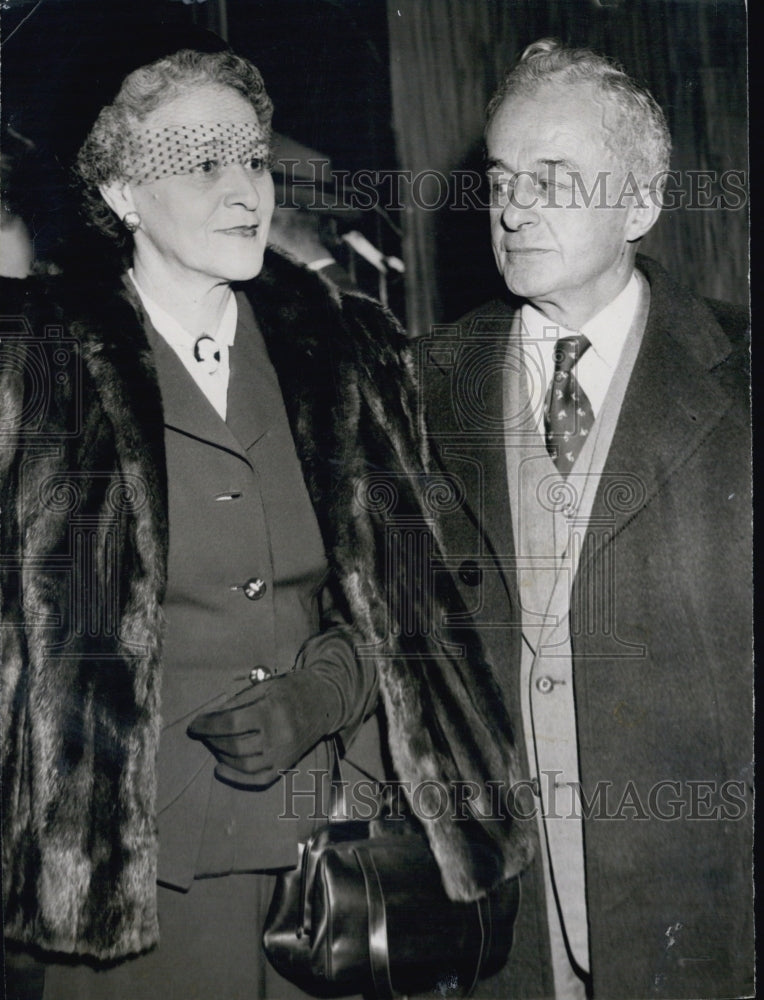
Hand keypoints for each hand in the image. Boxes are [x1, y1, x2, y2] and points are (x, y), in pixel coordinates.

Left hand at [187, 665, 342, 786]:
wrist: (324, 702)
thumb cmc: (292, 689)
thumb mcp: (265, 686)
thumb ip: (238, 702)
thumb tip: (210, 718)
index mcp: (272, 711)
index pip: (231, 723)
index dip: (208, 725)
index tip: (194, 725)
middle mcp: (279, 736)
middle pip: (234, 745)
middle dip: (211, 739)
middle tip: (202, 732)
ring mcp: (283, 754)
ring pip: (243, 764)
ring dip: (220, 755)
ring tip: (212, 744)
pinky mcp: (286, 766)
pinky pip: (257, 779)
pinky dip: (236, 777)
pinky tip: (220, 767)